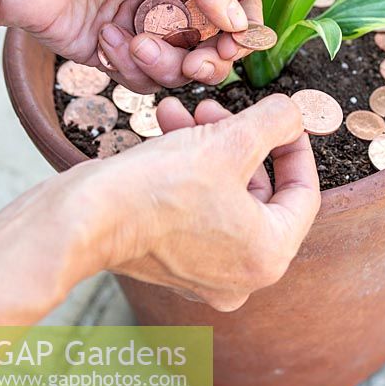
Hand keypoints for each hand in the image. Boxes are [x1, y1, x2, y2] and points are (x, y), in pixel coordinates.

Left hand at [0, 0, 260, 90]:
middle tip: (195, 62)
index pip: (237, 4)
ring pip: (179, 70)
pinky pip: (142, 80)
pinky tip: (106, 37)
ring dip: (162, 63)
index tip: (232, 43)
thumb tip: (240, 21)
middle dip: (207, 61)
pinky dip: (128, 65)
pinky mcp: (118, 56)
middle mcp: (173, 1)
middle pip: (214, 48)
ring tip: (134, 41)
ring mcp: (146, 31)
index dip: (242, 29)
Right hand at [0, 95, 319, 321]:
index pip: (303, 193)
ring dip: (210, 147)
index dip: (294, 145)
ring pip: (226, 195)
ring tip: (186, 111)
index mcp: (268, 256)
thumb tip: (293, 114)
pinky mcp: (175, 263)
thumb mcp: (229, 141)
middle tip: (218, 109)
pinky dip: (190, 172)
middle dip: (239, 140)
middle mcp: (242, 276)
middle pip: (260, 192)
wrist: (81, 220)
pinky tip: (169, 129)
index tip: (281, 117)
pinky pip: (198, 210)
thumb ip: (275, 123)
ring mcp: (207, 274)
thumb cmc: (156, 188)